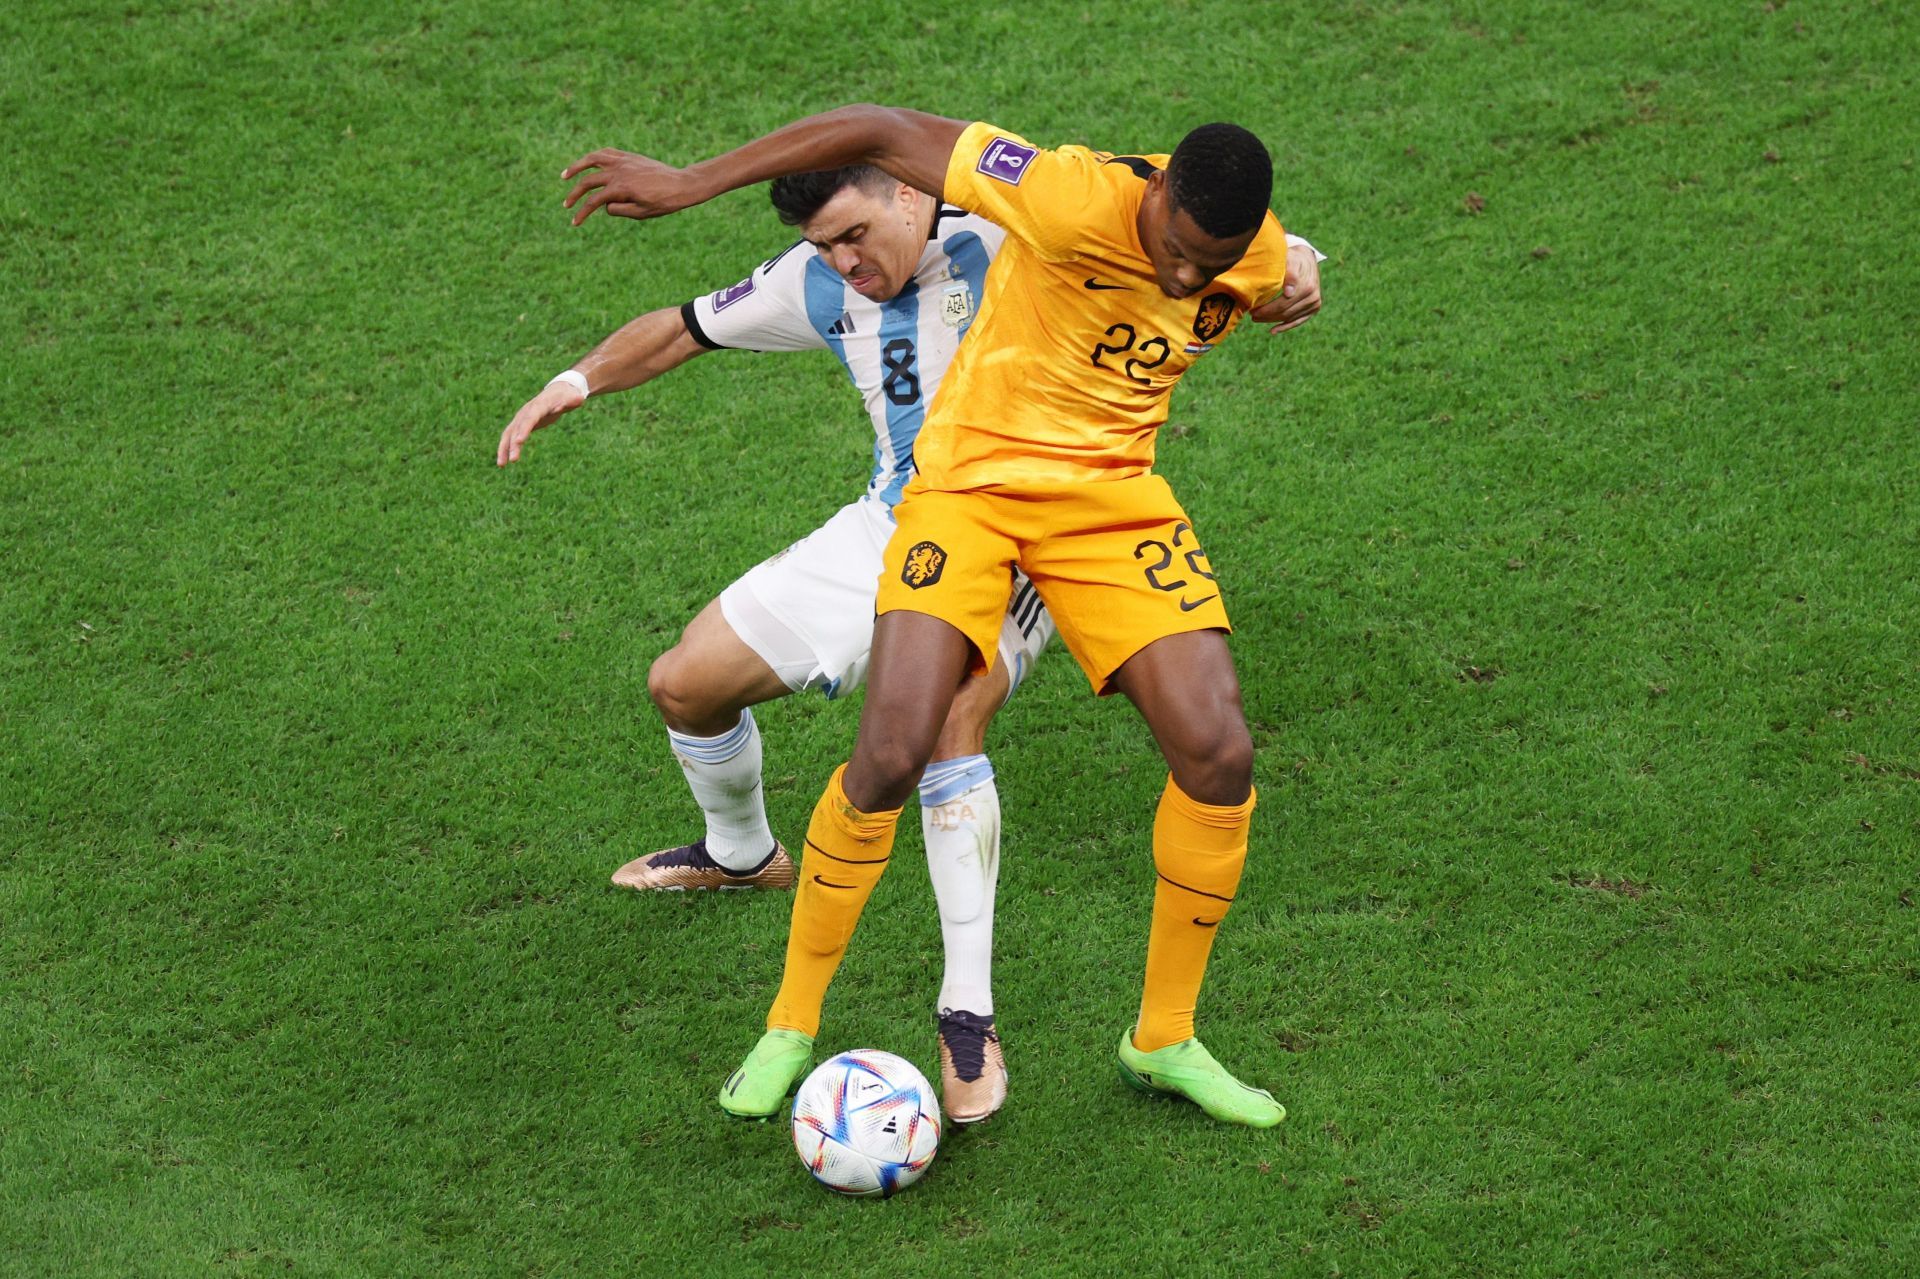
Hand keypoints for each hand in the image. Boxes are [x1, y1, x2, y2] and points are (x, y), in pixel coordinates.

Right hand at [496, 380, 585, 465]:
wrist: (557, 391)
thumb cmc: (566, 396)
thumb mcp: (573, 397)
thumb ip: (573, 400)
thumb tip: (578, 399)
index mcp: (539, 405)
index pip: (530, 418)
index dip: (524, 429)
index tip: (520, 441)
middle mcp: (527, 411)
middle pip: (517, 428)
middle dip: (514, 444)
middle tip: (514, 459)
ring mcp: (521, 417)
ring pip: (509, 434)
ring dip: (504, 449)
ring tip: (501, 465)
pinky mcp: (520, 424)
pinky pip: (510, 437)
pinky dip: (505, 448)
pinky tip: (503, 462)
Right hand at [562, 149, 706, 225]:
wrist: (681, 184)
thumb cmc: (664, 203)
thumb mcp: (641, 213)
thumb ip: (619, 210)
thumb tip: (604, 206)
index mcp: (621, 188)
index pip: (594, 202)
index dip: (582, 213)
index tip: (575, 223)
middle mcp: (619, 172)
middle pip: (588, 181)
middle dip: (575, 194)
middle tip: (566, 205)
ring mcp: (623, 161)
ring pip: (592, 160)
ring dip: (576, 167)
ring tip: (565, 175)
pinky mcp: (629, 156)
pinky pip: (606, 153)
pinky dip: (594, 157)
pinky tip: (588, 162)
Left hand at [1251, 240, 1322, 332]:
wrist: (1306, 259)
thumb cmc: (1294, 258)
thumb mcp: (1290, 259)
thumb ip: (1290, 272)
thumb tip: (1288, 293)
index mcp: (1307, 287)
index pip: (1283, 304)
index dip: (1266, 309)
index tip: (1253, 310)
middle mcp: (1313, 297)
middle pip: (1285, 312)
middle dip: (1267, 316)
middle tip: (1252, 315)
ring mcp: (1314, 304)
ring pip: (1289, 317)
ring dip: (1272, 320)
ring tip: (1257, 319)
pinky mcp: (1314, 308)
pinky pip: (1298, 321)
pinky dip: (1285, 326)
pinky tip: (1273, 331)